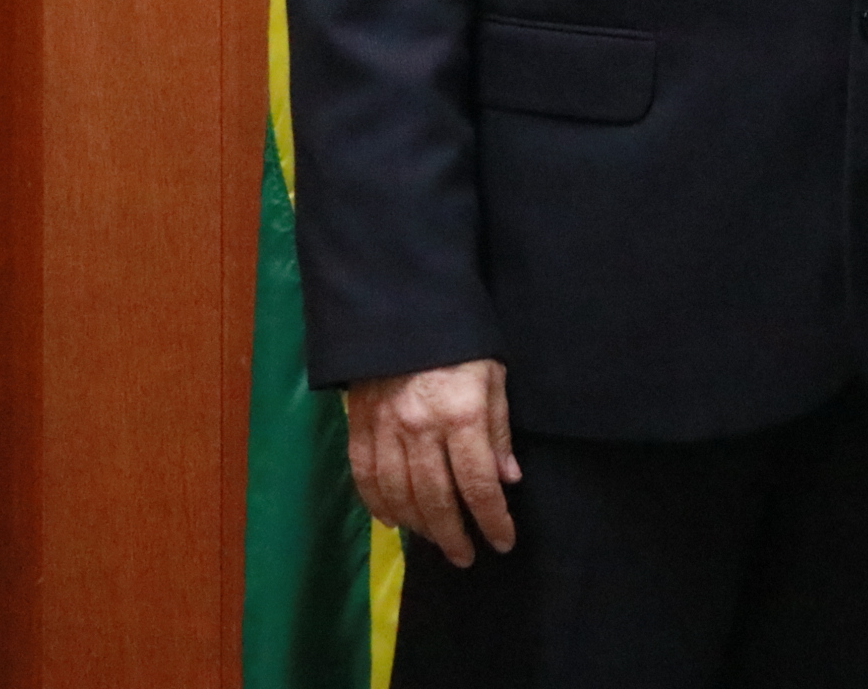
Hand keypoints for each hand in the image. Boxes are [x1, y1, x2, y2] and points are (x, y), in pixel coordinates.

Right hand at [345, 358, 518, 567]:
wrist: (402, 311)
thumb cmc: (460, 344)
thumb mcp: (494, 377)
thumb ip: (498, 430)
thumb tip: (508, 480)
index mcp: (461, 416)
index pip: (478, 484)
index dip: (492, 519)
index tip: (503, 542)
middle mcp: (420, 430)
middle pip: (436, 499)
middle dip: (453, 535)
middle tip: (466, 557)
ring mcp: (385, 430)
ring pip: (399, 496)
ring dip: (419, 527)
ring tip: (437, 541)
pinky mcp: (359, 427)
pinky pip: (365, 478)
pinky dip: (379, 505)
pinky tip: (395, 521)